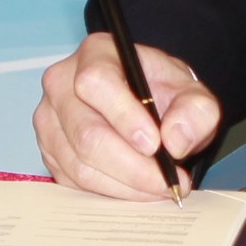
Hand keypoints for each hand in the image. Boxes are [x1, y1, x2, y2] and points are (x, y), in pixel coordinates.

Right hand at [34, 32, 221, 200]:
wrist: (146, 105)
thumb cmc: (162, 94)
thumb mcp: (192, 94)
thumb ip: (196, 111)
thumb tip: (175, 141)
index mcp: (95, 54)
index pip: (96, 82)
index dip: (123, 116)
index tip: (155, 144)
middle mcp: (62, 83)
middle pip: (86, 134)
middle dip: (132, 166)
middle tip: (168, 181)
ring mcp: (50, 119)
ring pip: (80, 165)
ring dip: (125, 185)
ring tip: (159, 186)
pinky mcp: (49, 151)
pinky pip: (75, 182)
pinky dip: (111, 192)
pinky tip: (137, 187)